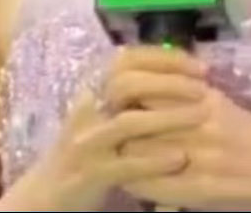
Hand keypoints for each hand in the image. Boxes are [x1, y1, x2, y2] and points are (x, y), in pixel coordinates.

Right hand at [22, 47, 210, 211]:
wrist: (49, 194)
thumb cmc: (88, 149)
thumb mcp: (104, 115)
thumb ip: (132, 95)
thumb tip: (179, 72)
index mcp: (93, 89)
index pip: (126, 58)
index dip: (163, 57)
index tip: (197, 64)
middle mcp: (87, 109)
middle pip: (125, 82)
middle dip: (168, 81)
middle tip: (202, 87)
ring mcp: (87, 142)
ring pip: (127, 122)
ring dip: (168, 116)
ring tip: (202, 115)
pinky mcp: (90, 174)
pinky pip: (126, 164)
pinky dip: (155, 159)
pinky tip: (181, 158)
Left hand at [110, 54, 250, 211]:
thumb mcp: (221, 106)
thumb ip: (187, 96)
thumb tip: (150, 85)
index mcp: (204, 98)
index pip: (150, 91)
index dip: (124, 97)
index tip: (108, 100)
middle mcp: (200, 123)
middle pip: (140, 120)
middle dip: (115, 125)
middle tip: (100, 128)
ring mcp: (199, 158)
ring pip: (142, 152)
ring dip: (121, 154)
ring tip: (106, 155)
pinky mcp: (199, 189)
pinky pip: (155, 185)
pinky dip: (136, 183)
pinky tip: (126, 181)